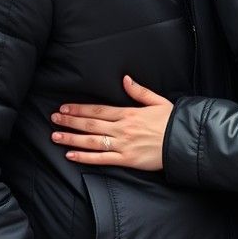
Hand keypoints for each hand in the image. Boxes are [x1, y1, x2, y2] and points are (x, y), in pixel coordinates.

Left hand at [50, 75, 172, 169]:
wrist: (184, 142)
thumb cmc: (172, 122)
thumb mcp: (158, 101)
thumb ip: (139, 91)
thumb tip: (125, 79)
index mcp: (128, 113)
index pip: (98, 110)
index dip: (79, 109)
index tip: (64, 108)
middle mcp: (122, 128)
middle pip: (90, 124)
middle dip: (70, 121)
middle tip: (53, 119)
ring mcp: (123, 145)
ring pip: (91, 141)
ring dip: (71, 138)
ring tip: (55, 136)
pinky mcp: (126, 159)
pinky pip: (101, 159)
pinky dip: (85, 157)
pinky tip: (71, 155)